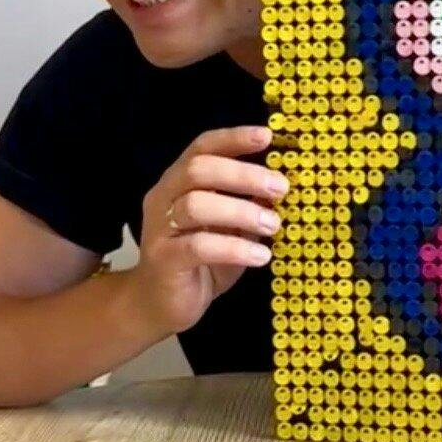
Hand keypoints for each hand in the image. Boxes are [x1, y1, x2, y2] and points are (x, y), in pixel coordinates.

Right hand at [128, 125, 286, 335]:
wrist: (160, 305)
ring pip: (196, 206)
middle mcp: (164, 198)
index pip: (202, 148)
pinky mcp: (163, 260)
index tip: (267, 136)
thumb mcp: (232, 229)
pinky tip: (261, 256)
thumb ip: (249, 206)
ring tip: (274, 226)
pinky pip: (198, 247)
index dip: (233, 138)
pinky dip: (234, 248)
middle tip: (280, 188)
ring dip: (241, 212)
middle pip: (198, 170)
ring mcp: (160, 229)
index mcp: (180, 182)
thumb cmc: (202, 262)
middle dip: (243, 175)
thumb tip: (281, 187)